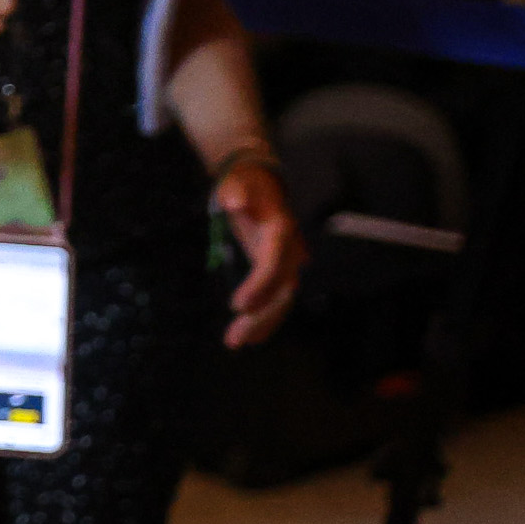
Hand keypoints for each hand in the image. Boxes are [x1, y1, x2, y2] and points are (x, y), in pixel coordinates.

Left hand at [213, 154, 303, 345]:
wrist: (259, 181)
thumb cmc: (244, 182)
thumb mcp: (237, 182)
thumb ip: (236, 192)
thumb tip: (234, 201)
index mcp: (281, 231)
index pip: (273, 264)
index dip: (259, 287)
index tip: (237, 306)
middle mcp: (290, 251)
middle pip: (282, 290)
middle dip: (262, 316)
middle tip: (236, 337)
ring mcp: (287, 263)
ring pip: (281, 301)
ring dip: (262, 324)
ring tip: (236, 342)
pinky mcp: (277, 270)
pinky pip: (276, 299)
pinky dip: (264, 319)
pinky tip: (248, 337)